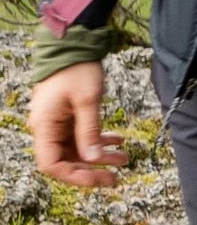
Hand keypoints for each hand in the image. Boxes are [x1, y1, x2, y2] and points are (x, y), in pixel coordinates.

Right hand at [27, 64, 120, 192]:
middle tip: (116, 177)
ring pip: (76, 149)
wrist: (74, 44)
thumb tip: (93, 160)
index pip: (52, 164)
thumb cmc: (78, 69)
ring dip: (98, 155)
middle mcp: (46, 128)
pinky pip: (81, 136)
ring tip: (124, 158)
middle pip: (65, 160)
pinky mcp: (67, 117)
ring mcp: (56, 123)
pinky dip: (98, 139)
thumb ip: (89, 131)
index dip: (74, 176)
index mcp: (44, 126)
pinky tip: (118, 140)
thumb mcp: (87, 100)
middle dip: (91, 169)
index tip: (98, 179)